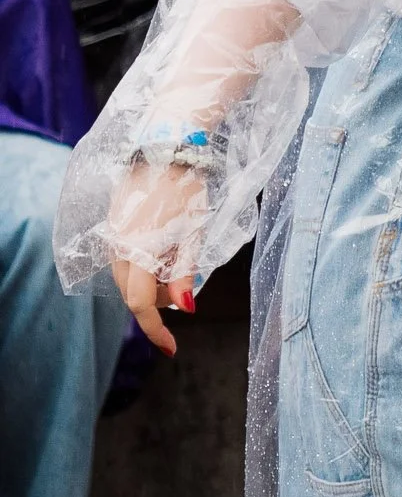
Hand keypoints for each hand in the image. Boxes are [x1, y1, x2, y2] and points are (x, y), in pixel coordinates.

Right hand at [107, 161, 207, 355]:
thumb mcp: (194, 232)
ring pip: (127, 278)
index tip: (171, 348)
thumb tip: (184, 308)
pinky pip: (124, 260)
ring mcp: (112, 237)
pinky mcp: (113, 226)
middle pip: (133, 295)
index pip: (142, 305)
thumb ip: (185, 271)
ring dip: (149, 287)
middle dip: (157, 307)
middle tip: (181, 307)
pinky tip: (162, 258)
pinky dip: (142, 269)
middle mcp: (118, 249)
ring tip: (176, 275)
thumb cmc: (187, 189)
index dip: (156, 330)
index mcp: (139, 252)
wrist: (165, 149)